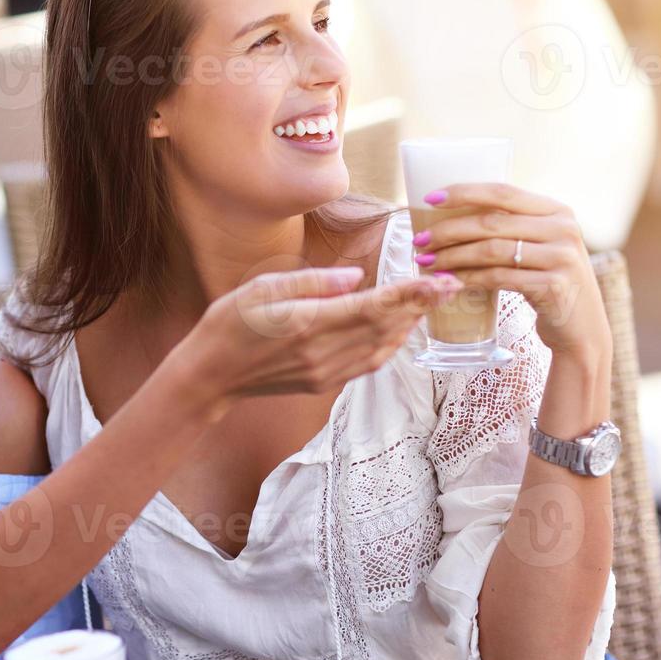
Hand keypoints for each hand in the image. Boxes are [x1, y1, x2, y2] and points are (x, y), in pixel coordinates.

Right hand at [175, 265, 463, 410]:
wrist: (210, 375)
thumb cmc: (228, 325)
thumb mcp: (260, 289)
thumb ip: (311, 282)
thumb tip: (354, 277)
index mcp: (306, 324)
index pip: (372, 306)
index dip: (410, 294)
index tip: (440, 281)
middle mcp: (322, 352)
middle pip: (385, 327)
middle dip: (421, 305)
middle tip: (450, 284)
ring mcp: (325, 372)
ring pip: (382, 348)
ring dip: (409, 324)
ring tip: (428, 302)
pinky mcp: (324, 383)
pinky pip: (368, 362)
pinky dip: (389, 343)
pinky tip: (398, 327)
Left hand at [411, 183, 612, 360]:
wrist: (581, 328)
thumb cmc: (548, 283)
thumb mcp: (540, 247)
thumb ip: (513, 228)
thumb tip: (451, 216)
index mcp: (557, 210)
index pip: (503, 192)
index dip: (464, 192)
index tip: (429, 199)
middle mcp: (563, 228)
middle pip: (491, 222)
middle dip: (448, 230)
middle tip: (419, 241)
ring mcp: (561, 257)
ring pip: (491, 250)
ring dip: (452, 256)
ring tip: (427, 263)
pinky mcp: (553, 285)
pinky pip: (498, 277)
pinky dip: (469, 278)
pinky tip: (449, 280)